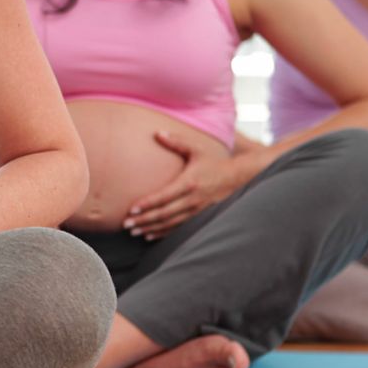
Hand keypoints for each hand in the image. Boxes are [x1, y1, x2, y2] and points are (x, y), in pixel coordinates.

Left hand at [124, 131, 243, 239]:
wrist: (240, 177)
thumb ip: (177, 142)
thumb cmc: (216, 162)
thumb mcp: (198, 148)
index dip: (147, 204)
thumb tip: (157, 133)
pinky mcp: (201, 217)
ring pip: (170, 224)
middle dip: (144, 220)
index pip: (164, 196)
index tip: (132, 209)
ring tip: (134, 231)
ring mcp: (197, 211)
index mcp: (189, 183)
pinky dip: (164, 233)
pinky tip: (150, 235)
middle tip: (126, 224)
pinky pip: (179, 229)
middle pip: (164, 214)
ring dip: (151, 229)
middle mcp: (193, 199)